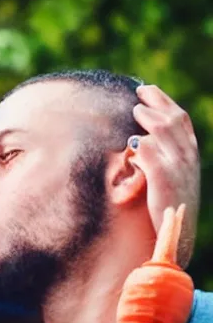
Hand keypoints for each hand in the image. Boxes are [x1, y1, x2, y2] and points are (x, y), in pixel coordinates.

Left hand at [131, 85, 199, 267]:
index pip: (180, 119)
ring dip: (148, 118)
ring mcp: (177, 167)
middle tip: (139, 91)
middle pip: (172, 119)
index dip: (164, 102)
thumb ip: (163, 156)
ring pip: (163, 132)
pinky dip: (141, 147)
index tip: (148, 91)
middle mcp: (187, 156)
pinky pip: (150, 155)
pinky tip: (132, 145)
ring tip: (136, 110)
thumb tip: (142, 139)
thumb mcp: (173, 176)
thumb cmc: (169, 203)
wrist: (177, 231)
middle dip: (156, 102)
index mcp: (190, 154)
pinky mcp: (163, 180)